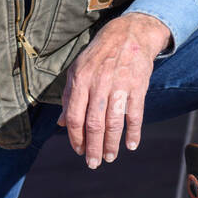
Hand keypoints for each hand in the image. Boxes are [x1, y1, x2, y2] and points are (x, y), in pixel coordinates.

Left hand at [57, 13, 170, 168]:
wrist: (129, 34)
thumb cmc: (99, 55)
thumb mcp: (78, 69)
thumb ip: (69, 96)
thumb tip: (59, 123)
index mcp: (80, 80)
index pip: (74, 116)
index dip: (75, 137)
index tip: (78, 151)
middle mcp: (98, 83)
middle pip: (93, 124)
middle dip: (92, 147)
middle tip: (93, 163)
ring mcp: (119, 85)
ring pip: (113, 123)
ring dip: (111, 144)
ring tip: (109, 157)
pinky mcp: (138, 86)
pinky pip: (135, 115)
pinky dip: (134, 133)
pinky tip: (131, 145)